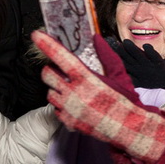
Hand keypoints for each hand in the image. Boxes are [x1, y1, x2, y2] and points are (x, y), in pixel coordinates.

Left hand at [34, 31, 164, 163]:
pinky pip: (56, 110)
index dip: (47, 44)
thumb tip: (97, 39)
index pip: (61, 57)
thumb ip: (107, 56)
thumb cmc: (123, 102)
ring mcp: (68, 109)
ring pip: (50, 93)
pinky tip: (74, 105)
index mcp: (85, 78)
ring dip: (57, 88)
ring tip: (70, 90)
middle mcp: (73, 93)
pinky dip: (62, 105)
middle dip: (51, 69)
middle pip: (47, 74)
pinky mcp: (68, 122)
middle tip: (59, 69)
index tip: (37, 35)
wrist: (127, 128)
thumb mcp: (118, 76)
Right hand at [105, 37, 164, 90]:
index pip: (121, 65)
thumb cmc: (149, 75)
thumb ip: (125, 68)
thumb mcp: (136, 76)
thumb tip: (110, 61)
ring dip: (133, 50)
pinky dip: (150, 52)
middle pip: (128, 60)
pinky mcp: (159, 64)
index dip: (113, 57)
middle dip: (120, 51)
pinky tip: (145, 45)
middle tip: (111, 41)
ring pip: (140, 58)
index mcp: (133, 74)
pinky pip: (154, 57)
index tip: (104, 49)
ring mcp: (150, 67)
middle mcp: (140, 71)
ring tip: (125, 42)